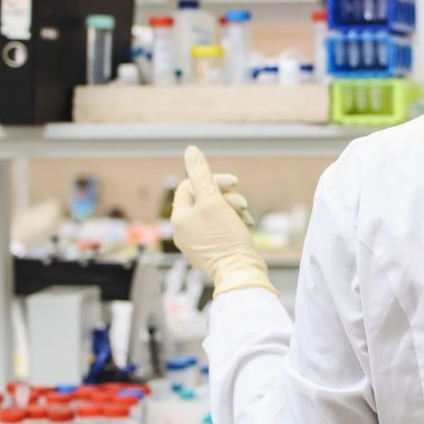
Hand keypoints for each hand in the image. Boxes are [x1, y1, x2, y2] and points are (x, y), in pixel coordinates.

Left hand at [171, 146, 274, 296]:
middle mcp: (183, 230)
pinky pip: (219, 228)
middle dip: (225, 196)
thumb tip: (190, 150)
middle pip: (203, 199)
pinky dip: (232, 223)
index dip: (211, 179)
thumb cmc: (226, 237)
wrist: (240, 273)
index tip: (233, 182)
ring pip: (214, 213)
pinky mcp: (210, 251)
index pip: (190, 185)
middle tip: (242, 202)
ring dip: (232, 209)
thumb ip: (201, 174)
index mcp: (179, 218)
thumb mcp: (213, 200)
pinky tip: (245, 226)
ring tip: (245, 216)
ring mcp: (196, 242)